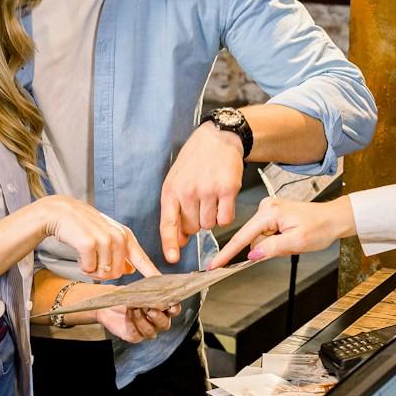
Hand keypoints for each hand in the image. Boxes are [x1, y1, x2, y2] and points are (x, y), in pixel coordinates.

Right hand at [35, 195, 158, 279]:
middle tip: (93, 261)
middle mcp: (119, 237)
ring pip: (104, 274)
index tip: (162, 285)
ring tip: (85, 255)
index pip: (142, 259)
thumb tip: (131, 270)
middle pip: (118, 274)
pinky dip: (82, 267)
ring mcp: (105, 240)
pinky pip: (89, 270)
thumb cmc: (83, 226)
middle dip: (104, 273)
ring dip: (91, 269)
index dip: (151, 274)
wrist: (61, 212)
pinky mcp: (90, 244)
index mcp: (125, 236)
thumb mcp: (106, 235)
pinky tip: (78, 253)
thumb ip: (120, 253)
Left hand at [54, 281, 178, 344]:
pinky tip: (128, 313)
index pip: (174, 311)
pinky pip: (136, 334)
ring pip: (150, 331)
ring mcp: (146, 330)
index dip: (174, 308)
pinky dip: (132, 323)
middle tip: (150, 309)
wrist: (109, 304)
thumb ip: (150, 282)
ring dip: (142, 319)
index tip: (169, 304)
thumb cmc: (127, 295)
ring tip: (134, 307)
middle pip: (165, 324)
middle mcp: (157, 322)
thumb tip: (157, 277)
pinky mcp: (134, 336)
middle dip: (158, 317)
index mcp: (163, 309)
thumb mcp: (140, 286)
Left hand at [159, 121, 246, 262]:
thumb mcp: (177, 181)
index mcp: (171, 190)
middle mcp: (188, 191)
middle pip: (193, 228)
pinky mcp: (227, 190)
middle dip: (197, 222)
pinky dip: (226, 215)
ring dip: (212, 217)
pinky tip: (223, 200)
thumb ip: (175, 210)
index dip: (169, 244)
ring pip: (210, 225)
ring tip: (212, 197)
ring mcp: (208, 191)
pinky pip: (226, 219)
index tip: (172, 258)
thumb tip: (180, 239)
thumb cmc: (195, 160)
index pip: (167, 223)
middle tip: (201, 204)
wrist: (217, 138)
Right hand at [210, 196, 355, 266]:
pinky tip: (291, 236)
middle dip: (268, 249)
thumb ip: (271, 248)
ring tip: (293, 240)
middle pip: (253, 239)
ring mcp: (269, 210)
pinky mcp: (273, 214)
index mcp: (269, 212)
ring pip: (260, 239)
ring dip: (275, 245)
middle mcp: (266, 208)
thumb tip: (252, 254)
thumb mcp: (296, 242)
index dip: (227, 253)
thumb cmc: (320, 227)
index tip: (214, 264)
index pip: (243, 237)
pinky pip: (267, 235)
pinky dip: (277, 241)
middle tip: (290, 246)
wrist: (333, 218)